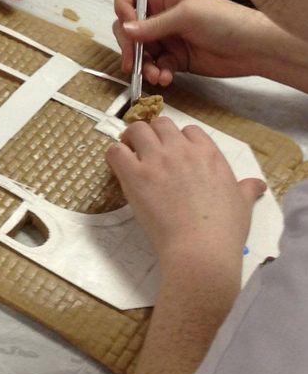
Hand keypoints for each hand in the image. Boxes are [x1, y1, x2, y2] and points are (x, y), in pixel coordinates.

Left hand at [106, 116, 264, 271]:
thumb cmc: (225, 230)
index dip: (180, 140)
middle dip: (154, 134)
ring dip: (131, 139)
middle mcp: (181, 150)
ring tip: (130, 154)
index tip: (176, 153)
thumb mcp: (243, 204)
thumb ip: (246, 189)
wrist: (200, 249)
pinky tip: (120, 168)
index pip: (190, 130)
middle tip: (149, 152)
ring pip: (136, 130)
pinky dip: (115, 154)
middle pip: (161, 124)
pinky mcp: (134, 174)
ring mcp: (156, 159)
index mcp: (209, 153)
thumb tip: (258, 184)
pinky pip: (116, 150)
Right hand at [113, 0, 276, 87]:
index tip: (129, 27)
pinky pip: (157, 67)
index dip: (124, 10)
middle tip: (133, 62)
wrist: (253, 48)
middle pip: (130, 29)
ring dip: (144, 65)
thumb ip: (154, 25)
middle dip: (130, 46)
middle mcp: (162, 16)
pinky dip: (158, 74)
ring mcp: (168, 38)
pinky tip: (166, 78)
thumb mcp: (187, 16)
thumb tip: (126, 29)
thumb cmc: (226, 20)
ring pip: (141, 52)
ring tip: (154, 75)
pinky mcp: (176, 59)